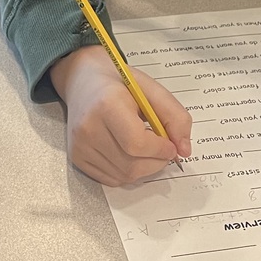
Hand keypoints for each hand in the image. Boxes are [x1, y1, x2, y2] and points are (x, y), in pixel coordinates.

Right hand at [50, 46, 192, 186]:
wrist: (84, 80)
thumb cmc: (119, 83)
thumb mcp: (151, 89)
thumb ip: (175, 116)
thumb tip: (184, 149)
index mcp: (107, 104)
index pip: (137, 143)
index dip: (160, 149)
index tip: (171, 145)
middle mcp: (88, 128)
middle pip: (131, 165)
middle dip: (156, 162)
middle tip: (162, 148)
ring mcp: (80, 145)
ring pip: (123, 176)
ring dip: (144, 168)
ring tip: (145, 148)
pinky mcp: (77, 157)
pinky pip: (111, 180)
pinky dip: (128, 173)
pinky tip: (128, 153)